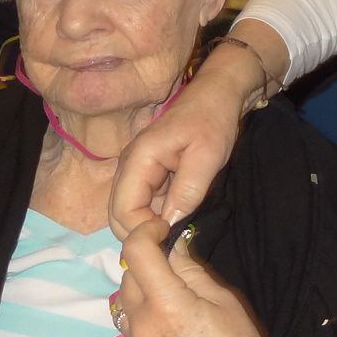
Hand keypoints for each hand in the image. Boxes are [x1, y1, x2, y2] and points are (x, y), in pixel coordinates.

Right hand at [109, 57, 247, 237]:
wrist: (217, 96)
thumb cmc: (213, 121)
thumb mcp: (207, 157)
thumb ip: (187, 192)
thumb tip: (169, 227)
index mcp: (138, 160)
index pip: (123, 212)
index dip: (144, 231)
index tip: (173, 237)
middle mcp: (129, 167)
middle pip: (119, 216)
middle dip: (143, 234)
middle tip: (176, 239)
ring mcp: (136, 172)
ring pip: (130, 213)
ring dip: (151, 227)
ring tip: (179, 231)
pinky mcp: (148, 176)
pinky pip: (144, 205)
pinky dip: (158, 217)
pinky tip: (180, 218)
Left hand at [117, 219, 295, 336]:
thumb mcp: (224, 300)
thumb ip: (192, 270)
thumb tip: (175, 246)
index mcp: (166, 305)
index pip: (135, 252)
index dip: (147, 231)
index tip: (164, 229)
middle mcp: (141, 323)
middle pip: (128, 272)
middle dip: (148, 258)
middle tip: (176, 260)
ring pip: (124, 296)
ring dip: (141, 282)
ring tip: (171, 287)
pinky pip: (128, 319)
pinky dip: (141, 305)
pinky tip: (167, 312)